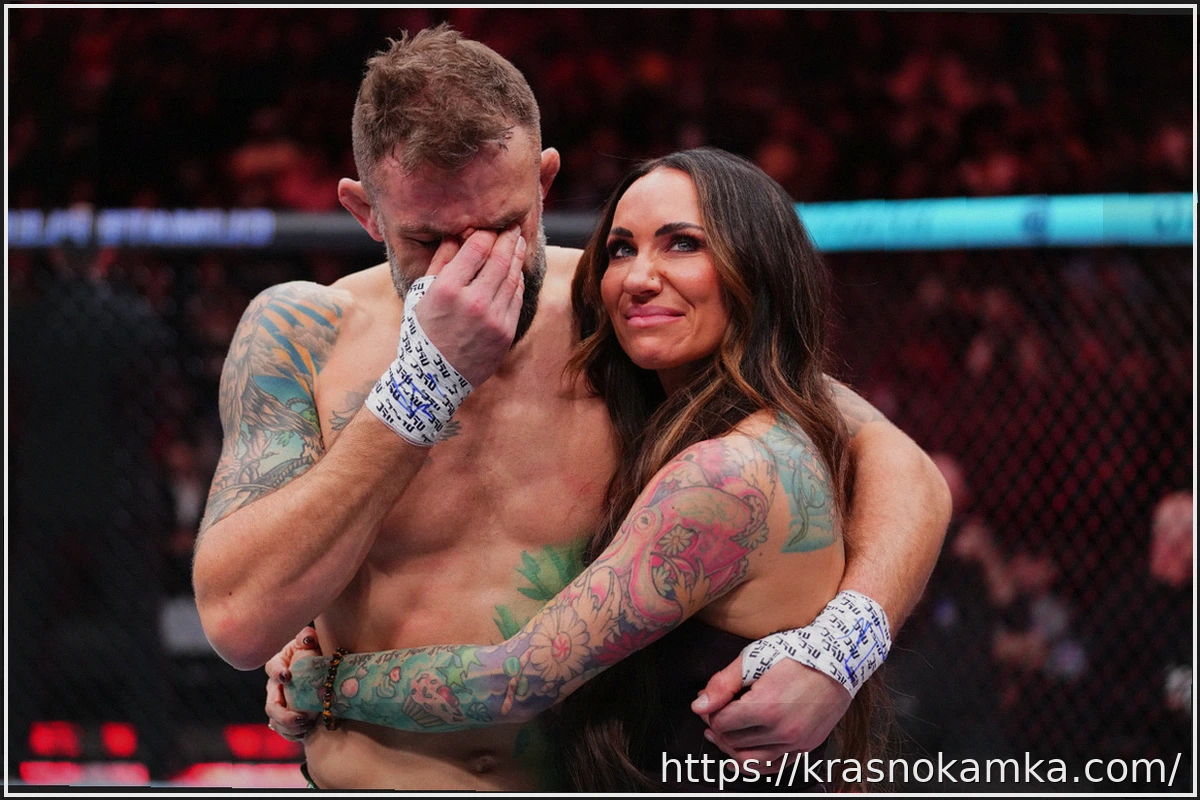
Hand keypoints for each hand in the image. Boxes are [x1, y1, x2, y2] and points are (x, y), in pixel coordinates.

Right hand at [264, 626, 321, 740]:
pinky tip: (303, 734)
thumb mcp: (308, 642)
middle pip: (271, 705)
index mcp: (278, 665)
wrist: (315, 669)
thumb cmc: (309, 652)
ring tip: (305, 727)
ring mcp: (278, 703)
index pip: (272, 668)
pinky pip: (282, 729)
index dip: (277, 672)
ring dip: (288, 726)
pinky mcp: (284, 716)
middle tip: (302, 717)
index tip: (287, 676)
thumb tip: (308, 638)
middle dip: (283, 714)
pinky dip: (291, 734)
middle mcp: (274, 687)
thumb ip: (307, 637)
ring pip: (275, 720)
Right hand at [414, 226, 526, 386]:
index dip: (487, 232)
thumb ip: (441, 262)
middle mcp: (473, 302)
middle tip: (513, 226)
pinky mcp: (505, 332)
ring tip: (518, 242)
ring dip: (517, 256)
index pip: (476, 248)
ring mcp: (492, 319)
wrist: (434, 378)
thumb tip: (456, 234)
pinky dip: (517, 281)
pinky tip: (515, 270)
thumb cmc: (422, 333)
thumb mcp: (422, 295)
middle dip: (508, 238)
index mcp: (447, 289)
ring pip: (512, 277)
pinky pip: (516, 298)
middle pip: (499, 259)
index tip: (492, 225)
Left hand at [692, 657, 851, 770]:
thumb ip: (723, 684)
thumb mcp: (755, 658)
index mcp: (766, 707)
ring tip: (721, 736)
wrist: (841, 659)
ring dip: (731, 750)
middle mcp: (782, 731)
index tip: (710, 702)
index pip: (721, 723)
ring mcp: (797, 742)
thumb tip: (697, 706)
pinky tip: (742, 755)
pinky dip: (754, 764)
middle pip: (733, 741)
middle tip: (714, 714)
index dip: (710, 712)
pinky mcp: (807, 747)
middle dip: (718, 728)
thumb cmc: (797, 652)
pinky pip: (774, 766)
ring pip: (751, 760)